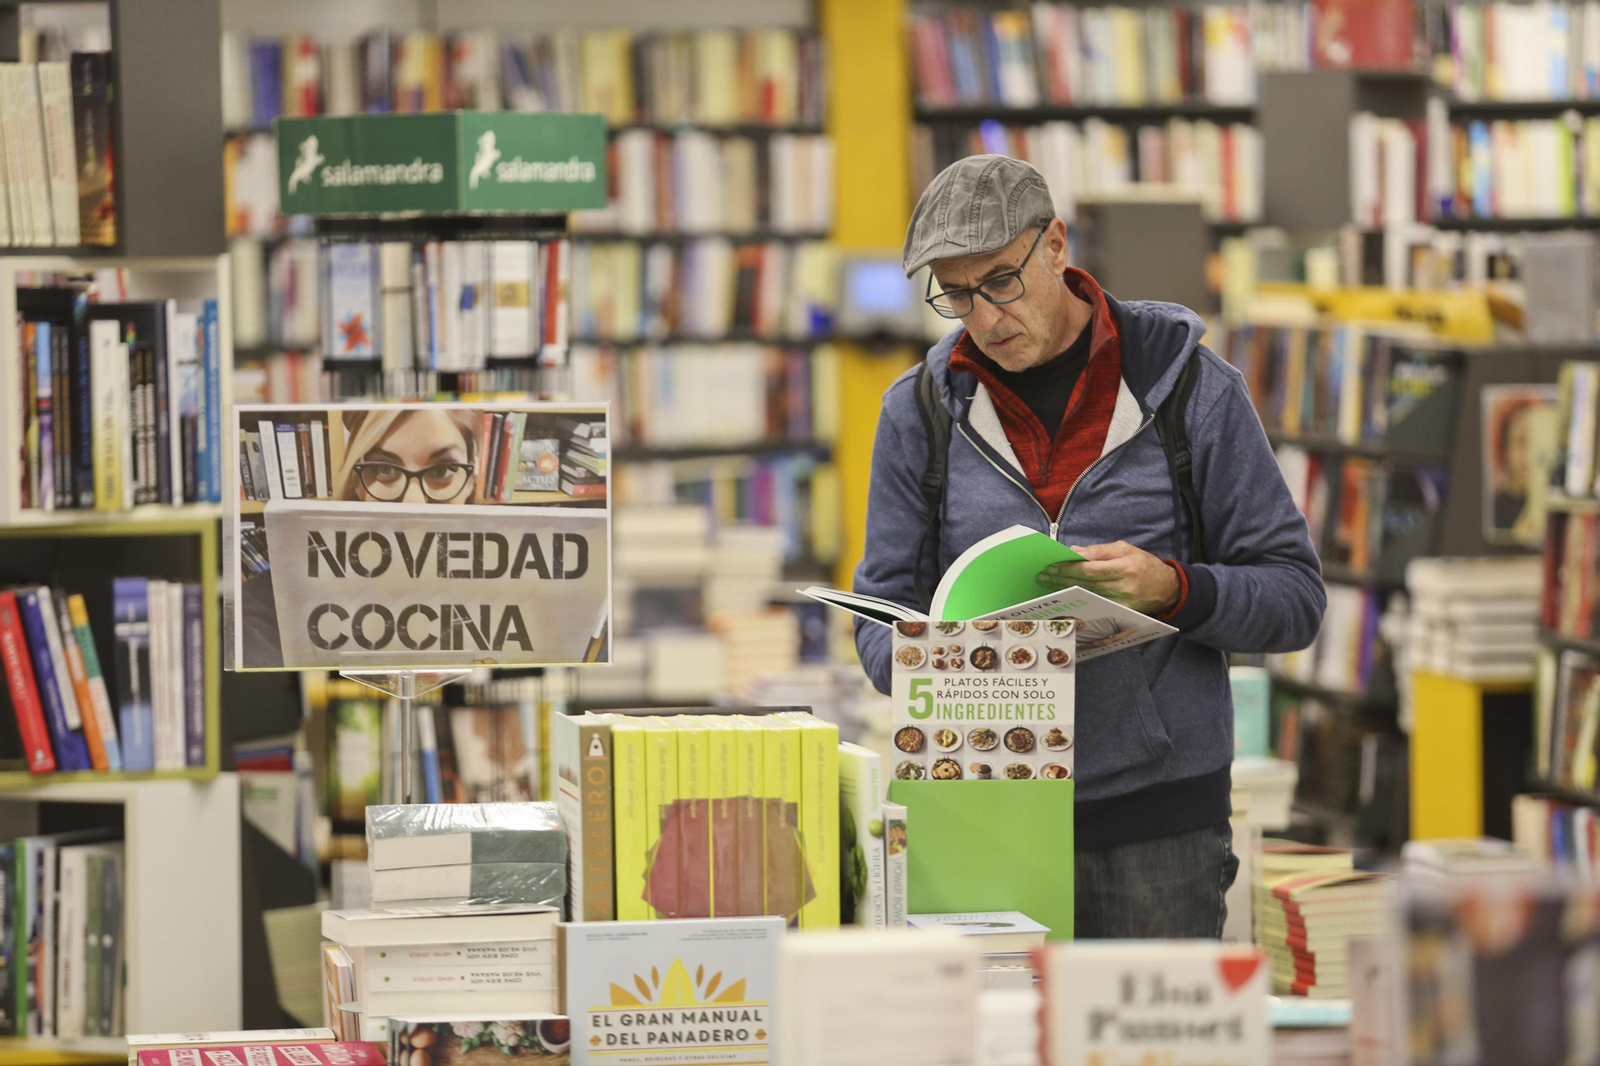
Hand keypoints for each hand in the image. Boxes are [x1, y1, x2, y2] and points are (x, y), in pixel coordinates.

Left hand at [1037, 541, 1180, 614]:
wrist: (1168, 588)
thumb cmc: (1144, 564)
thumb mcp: (1125, 549)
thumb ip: (1099, 551)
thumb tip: (1074, 552)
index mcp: (1126, 567)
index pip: (1090, 569)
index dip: (1069, 568)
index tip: (1052, 565)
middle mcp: (1124, 587)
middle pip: (1085, 584)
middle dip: (1061, 579)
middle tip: (1043, 575)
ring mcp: (1123, 603)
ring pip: (1087, 596)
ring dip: (1065, 590)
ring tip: (1048, 584)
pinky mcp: (1121, 613)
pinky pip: (1095, 605)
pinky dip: (1078, 599)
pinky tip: (1064, 595)